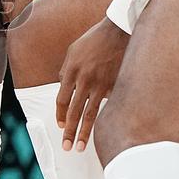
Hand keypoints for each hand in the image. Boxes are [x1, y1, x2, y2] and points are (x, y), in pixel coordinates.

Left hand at [57, 18, 128, 150]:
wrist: (117, 30)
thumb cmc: (94, 40)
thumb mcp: (73, 51)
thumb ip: (65, 70)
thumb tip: (62, 85)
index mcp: (70, 71)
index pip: (62, 100)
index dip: (61, 116)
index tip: (61, 127)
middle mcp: (83, 79)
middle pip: (73, 112)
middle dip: (69, 132)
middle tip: (67, 147)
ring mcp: (99, 84)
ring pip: (90, 114)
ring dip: (84, 133)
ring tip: (80, 147)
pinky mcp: (114, 85)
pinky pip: (107, 105)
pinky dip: (105, 118)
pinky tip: (104, 130)